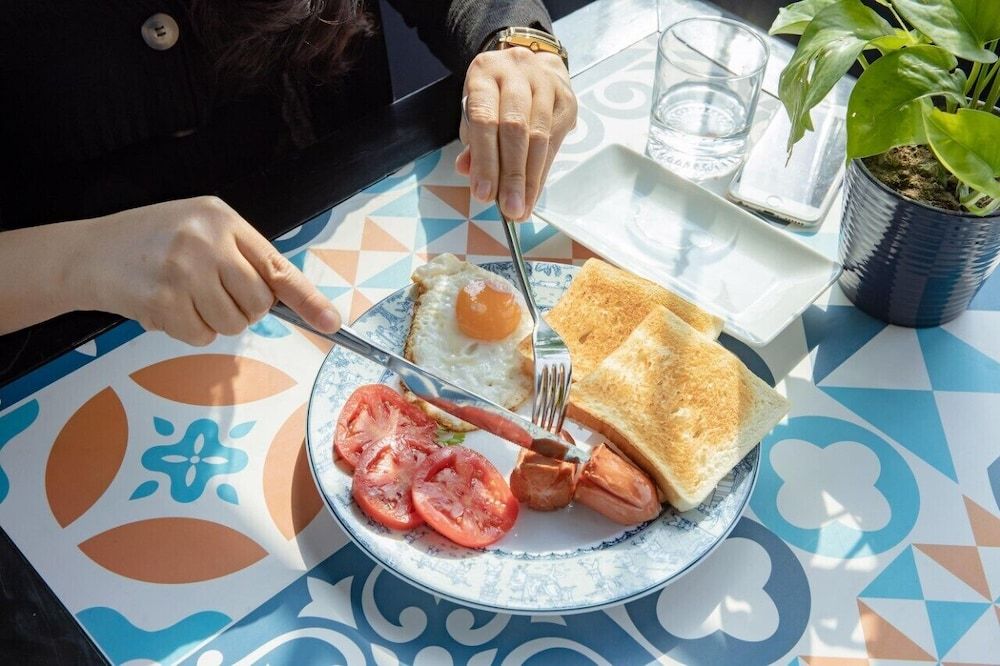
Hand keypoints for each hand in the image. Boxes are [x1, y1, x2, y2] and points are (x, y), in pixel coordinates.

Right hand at [74, 196, 339, 345]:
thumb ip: (240, 255)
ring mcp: (185, 271)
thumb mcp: (200, 228)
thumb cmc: (149, 240)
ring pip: (232, 324)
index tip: (331, 321)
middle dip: (243, 309)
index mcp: (222, 218)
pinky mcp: (164, 301)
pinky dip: (188, 330)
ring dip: (212, 320)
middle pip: (258, 303)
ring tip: (183, 295)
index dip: (308, 298)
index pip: (277, 266)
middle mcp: (207, 241)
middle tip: (211, 294)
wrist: (87, 253)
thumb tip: (283, 296)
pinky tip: (166, 306)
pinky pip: (201, 336)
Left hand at [457, 47, 576, 220]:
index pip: (484, 118)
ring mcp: (546, 84)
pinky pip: (556, 141)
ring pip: (540, 136)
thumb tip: (468, 172)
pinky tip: (534, 193)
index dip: (485, 159)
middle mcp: (517, 72)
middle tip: (509, 209)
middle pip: (516, 128)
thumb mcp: (474, 109)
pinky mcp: (566, 99)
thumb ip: (472, 140)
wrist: (532, 64)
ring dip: (530, 179)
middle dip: (511, 175)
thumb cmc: (496, 94)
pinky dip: (542, 172)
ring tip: (522, 209)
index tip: (483, 194)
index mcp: (485, 72)